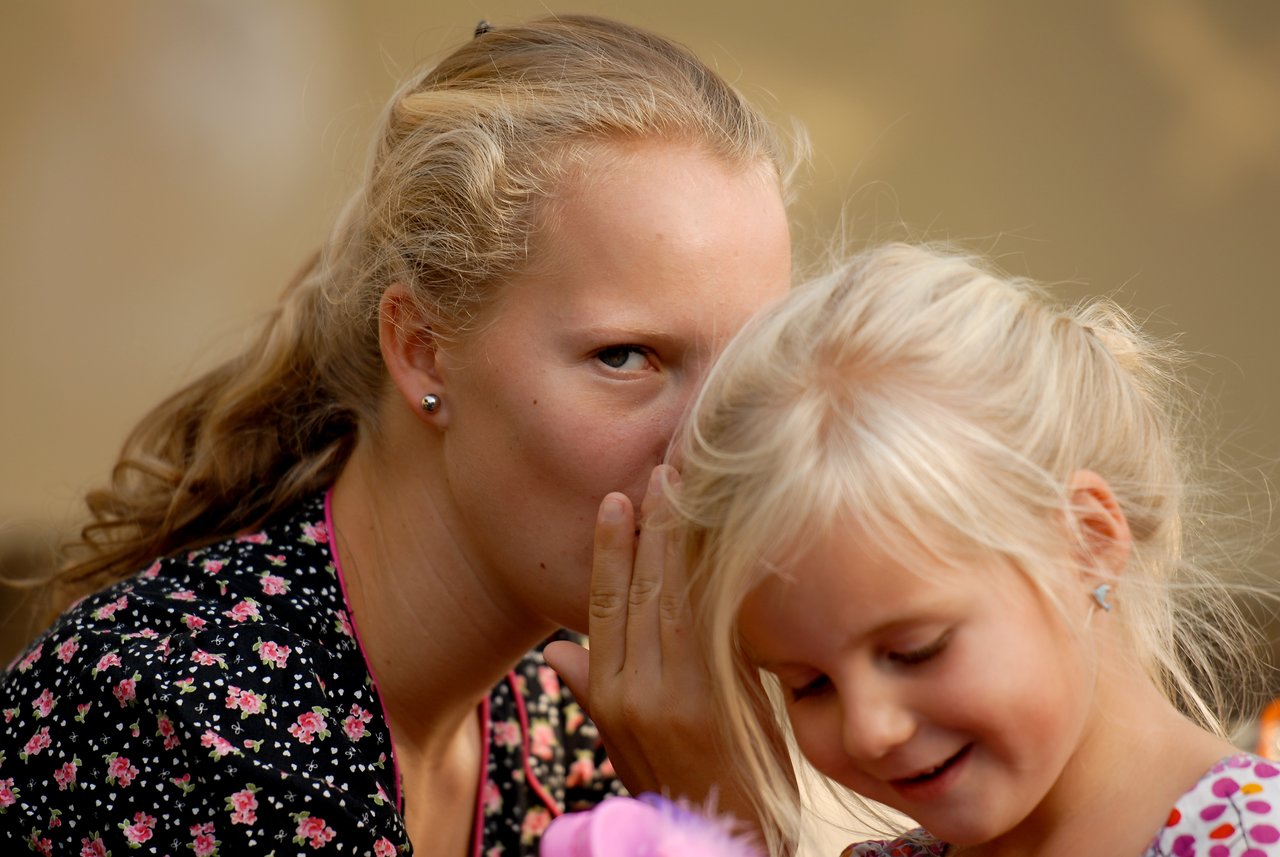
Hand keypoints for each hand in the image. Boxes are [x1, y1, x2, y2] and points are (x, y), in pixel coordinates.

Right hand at [544, 465, 758, 828]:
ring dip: (679, 536)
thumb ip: (595, 691)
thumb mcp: (620, 744)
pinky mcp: (723, 697)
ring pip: (674, 596)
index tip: (614, 502)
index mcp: (611, 697)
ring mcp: (682, 693)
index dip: (608, 551)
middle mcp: (639, 690)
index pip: (603, 606)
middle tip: (660, 471)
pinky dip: (715, 575)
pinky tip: (721, 536)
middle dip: (650, 527)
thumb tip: (557, 649)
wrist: (725, 835)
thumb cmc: (674, 787)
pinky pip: (714, 621)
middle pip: (640, 590)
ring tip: (684, 486)